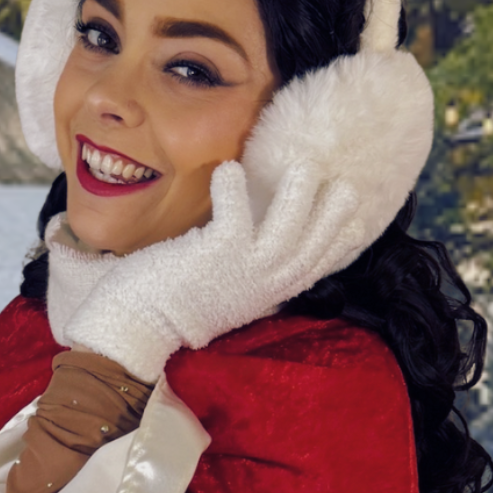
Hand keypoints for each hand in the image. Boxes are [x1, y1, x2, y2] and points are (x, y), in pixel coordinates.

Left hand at [60, 156, 371, 380]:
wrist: (135, 327)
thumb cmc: (174, 303)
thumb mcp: (224, 291)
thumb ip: (246, 270)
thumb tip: (259, 241)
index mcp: (266, 294)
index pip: (313, 269)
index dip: (338, 244)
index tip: (357, 222)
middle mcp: (261, 286)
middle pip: (310, 249)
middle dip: (333, 216)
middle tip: (346, 185)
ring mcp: (240, 272)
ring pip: (285, 231)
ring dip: (298, 197)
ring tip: (305, 165)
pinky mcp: (214, 255)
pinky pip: (234, 215)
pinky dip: (233, 189)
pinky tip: (229, 168)